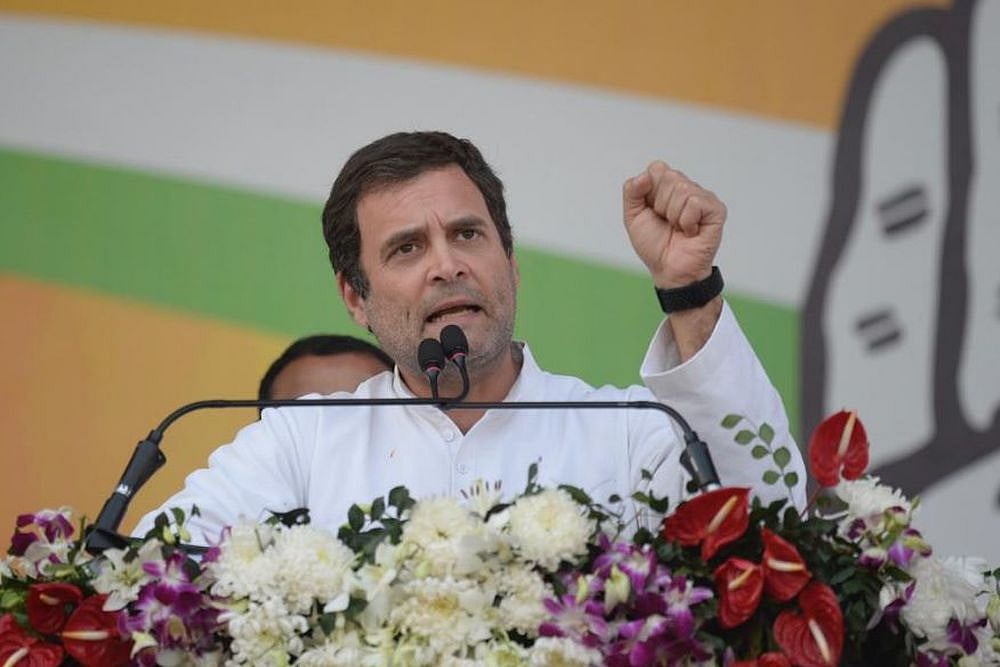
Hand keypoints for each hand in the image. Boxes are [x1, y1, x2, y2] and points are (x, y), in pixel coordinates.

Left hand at [623, 161, 725, 288]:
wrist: (668, 269)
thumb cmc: (654, 245)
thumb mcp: (633, 216)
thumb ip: (631, 192)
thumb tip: (644, 176)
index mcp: (667, 186)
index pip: (657, 168)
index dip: (649, 191)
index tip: (653, 211)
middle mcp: (687, 188)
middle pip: (669, 176)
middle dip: (661, 204)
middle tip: (667, 222)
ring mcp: (703, 198)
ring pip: (682, 189)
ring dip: (673, 215)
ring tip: (678, 228)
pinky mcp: (716, 210)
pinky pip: (695, 202)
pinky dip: (687, 221)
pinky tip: (690, 232)